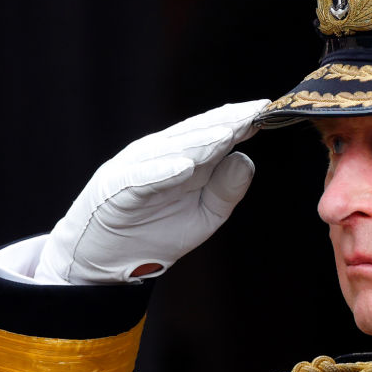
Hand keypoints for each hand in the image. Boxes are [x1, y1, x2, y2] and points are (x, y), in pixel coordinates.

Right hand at [35, 100, 269, 283]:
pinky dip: (162, 172)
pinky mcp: (117, 191)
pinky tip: (185, 166)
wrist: (106, 261)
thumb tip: (247, 159)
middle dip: (226, 123)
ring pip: (172, 151)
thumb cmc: (154, 234)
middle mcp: (159, 156)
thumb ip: (226, 191)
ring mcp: (136, 170)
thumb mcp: (203, 216)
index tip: (266, 110)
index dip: (239, 122)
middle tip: (254, 112)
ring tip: (227, 134)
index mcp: (181, 159)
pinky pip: (142, 179)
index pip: (213, 134)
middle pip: (196, 135)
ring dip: (199, 141)